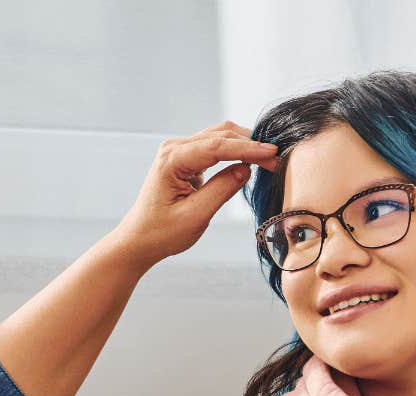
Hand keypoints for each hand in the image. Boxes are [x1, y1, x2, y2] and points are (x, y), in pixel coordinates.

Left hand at [108, 121, 279, 269]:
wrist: (139, 240)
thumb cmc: (161, 233)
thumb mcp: (195, 216)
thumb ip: (222, 190)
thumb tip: (246, 169)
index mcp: (172, 160)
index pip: (217, 146)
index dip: (248, 149)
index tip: (272, 154)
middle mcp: (174, 149)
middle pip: (220, 135)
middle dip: (250, 145)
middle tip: (277, 160)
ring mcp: (179, 152)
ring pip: (219, 137)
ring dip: (244, 146)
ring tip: (268, 160)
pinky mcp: (185, 160)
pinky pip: (214, 148)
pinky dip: (234, 152)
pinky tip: (251, 160)